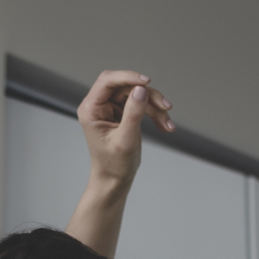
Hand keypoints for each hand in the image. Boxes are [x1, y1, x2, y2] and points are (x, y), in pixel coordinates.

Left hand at [77, 70, 174, 187]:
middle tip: (165, 107)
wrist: (115, 180)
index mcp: (91, 109)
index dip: (128, 77)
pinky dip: (155, 114)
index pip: (107, 81)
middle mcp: (99, 105)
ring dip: (156, 108)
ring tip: (168, 124)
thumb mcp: (125, 139)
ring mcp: (112, 108)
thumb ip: (133, 113)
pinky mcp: (123, 113)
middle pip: (127, 87)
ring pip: (138, 95)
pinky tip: (166, 126)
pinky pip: (142, 105)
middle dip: (148, 96)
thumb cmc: (113, 165)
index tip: (146, 82)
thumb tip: (141, 90)